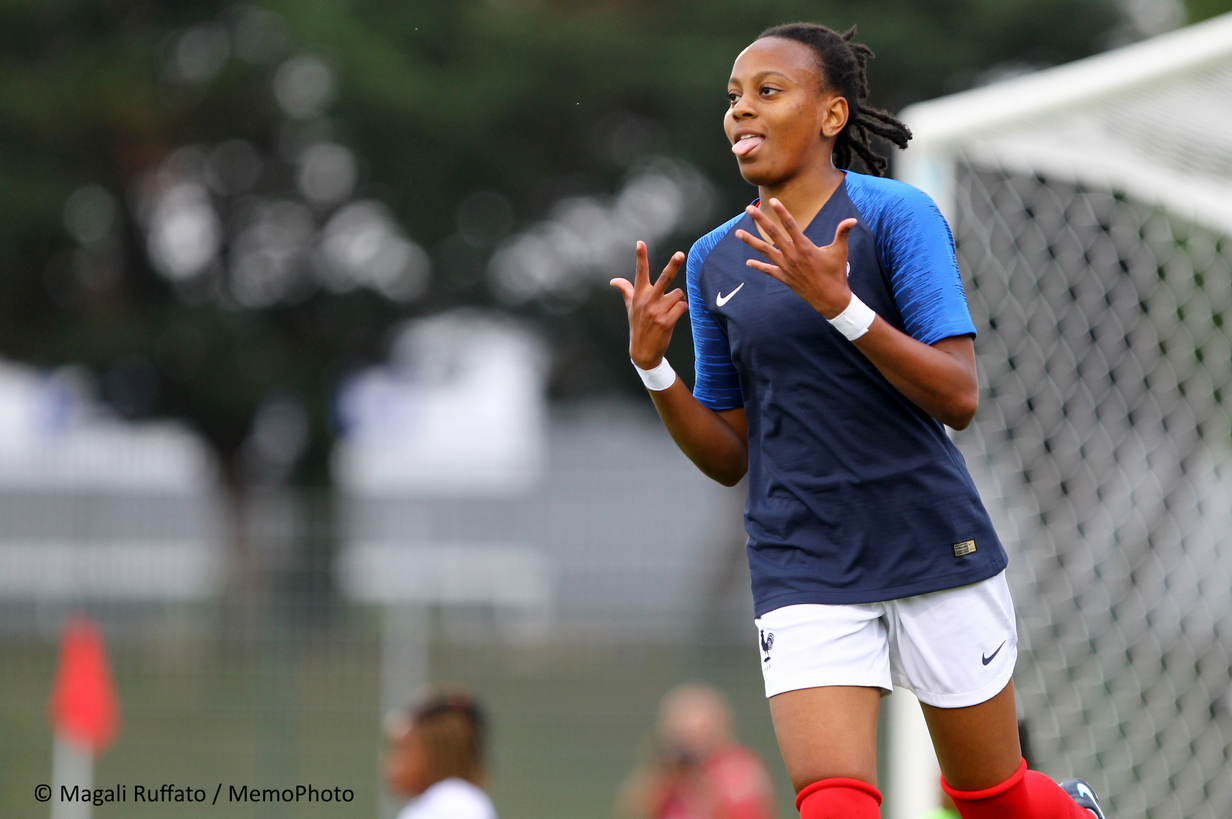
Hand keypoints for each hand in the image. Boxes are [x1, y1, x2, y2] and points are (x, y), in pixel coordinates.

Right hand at [610, 242, 687, 369]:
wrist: (643, 352)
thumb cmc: (638, 326)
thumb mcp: (630, 308)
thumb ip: (625, 291)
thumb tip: (613, 280)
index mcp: (639, 296)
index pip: (639, 272)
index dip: (640, 257)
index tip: (640, 243)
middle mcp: (648, 301)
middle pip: (664, 279)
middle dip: (673, 265)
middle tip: (680, 254)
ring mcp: (658, 312)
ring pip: (679, 294)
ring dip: (678, 300)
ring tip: (671, 309)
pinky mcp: (667, 322)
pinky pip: (682, 306)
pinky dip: (682, 309)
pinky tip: (675, 315)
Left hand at [735, 199, 858, 318]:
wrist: (831, 299)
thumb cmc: (836, 273)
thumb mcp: (840, 252)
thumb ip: (842, 233)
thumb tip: (851, 219)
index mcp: (805, 247)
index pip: (791, 225)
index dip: (782, 212)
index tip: (773, 201)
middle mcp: (792, 256)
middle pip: (773, 234)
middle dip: (760, 220)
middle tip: (748, 209)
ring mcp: (786, 267)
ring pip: (765, 251)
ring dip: (751, 241)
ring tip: (738, 233)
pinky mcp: (784, 278)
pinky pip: (769, 271)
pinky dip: (758, 267)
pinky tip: (748, 263)